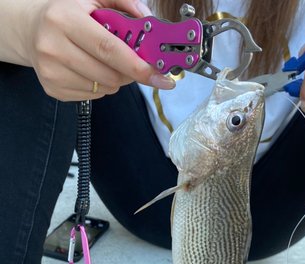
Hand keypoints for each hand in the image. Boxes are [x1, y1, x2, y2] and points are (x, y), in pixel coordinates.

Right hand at [2, 0, 174, 100]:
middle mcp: (54, 47)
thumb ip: (122, 3)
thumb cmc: (66, 14)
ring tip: (104, 62)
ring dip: (115, 79)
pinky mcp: (53, 89)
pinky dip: (100, 86)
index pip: (108, 49)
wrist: (30, 30)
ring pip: (103, 88)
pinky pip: (93, 96)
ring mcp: (52, 72)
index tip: (158, 76)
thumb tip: (147, 17)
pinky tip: (90, 70)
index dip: (137, 65)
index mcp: (65, 19)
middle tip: (134, 64)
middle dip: (130, 74)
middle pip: (109, 75)